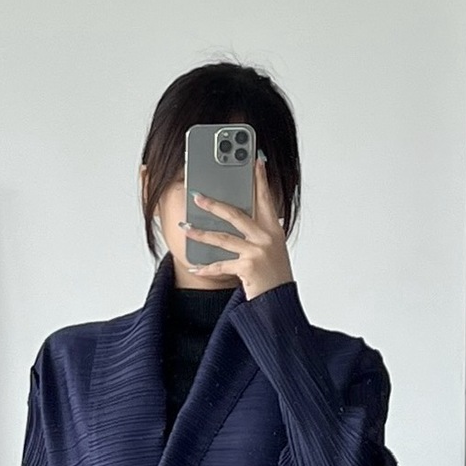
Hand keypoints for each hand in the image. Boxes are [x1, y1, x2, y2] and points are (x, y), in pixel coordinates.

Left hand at [182, 153, 294, 300]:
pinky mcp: (248, 267)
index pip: (265, 199)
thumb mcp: (272, 251)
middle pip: (236, 214)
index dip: (260, 179)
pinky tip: (194, 267)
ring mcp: (257, 252)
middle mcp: (267, 237)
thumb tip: (241, 219)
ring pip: (223, 238)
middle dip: (213, 204)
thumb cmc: (274, 279)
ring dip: (200, 233)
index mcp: (273, 230)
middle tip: (197, 195)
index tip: (255, 160)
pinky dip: (206, 268)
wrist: (279, 304)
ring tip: (185, 227)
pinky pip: (221, 265)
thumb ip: (260, 234)